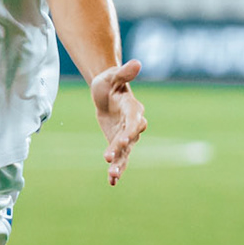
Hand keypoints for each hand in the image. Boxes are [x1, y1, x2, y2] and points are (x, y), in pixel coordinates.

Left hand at [89, 60, 147, 185]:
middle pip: (130, 139)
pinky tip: (112, 182)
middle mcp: (133, 124)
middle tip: (110, 160)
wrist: (106, 92)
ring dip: (119, 164)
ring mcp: (126, 136)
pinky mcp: (119, 144)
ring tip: (112, 176)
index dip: (130, 130)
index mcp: (133, 109)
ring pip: (125, 152)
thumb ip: (123, 72)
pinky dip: (116, 169)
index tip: (123, 139)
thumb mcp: (112, 76)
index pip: (134, 121)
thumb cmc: (110, 82)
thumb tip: (137, 62)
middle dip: (121, 149)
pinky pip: (120, 158)